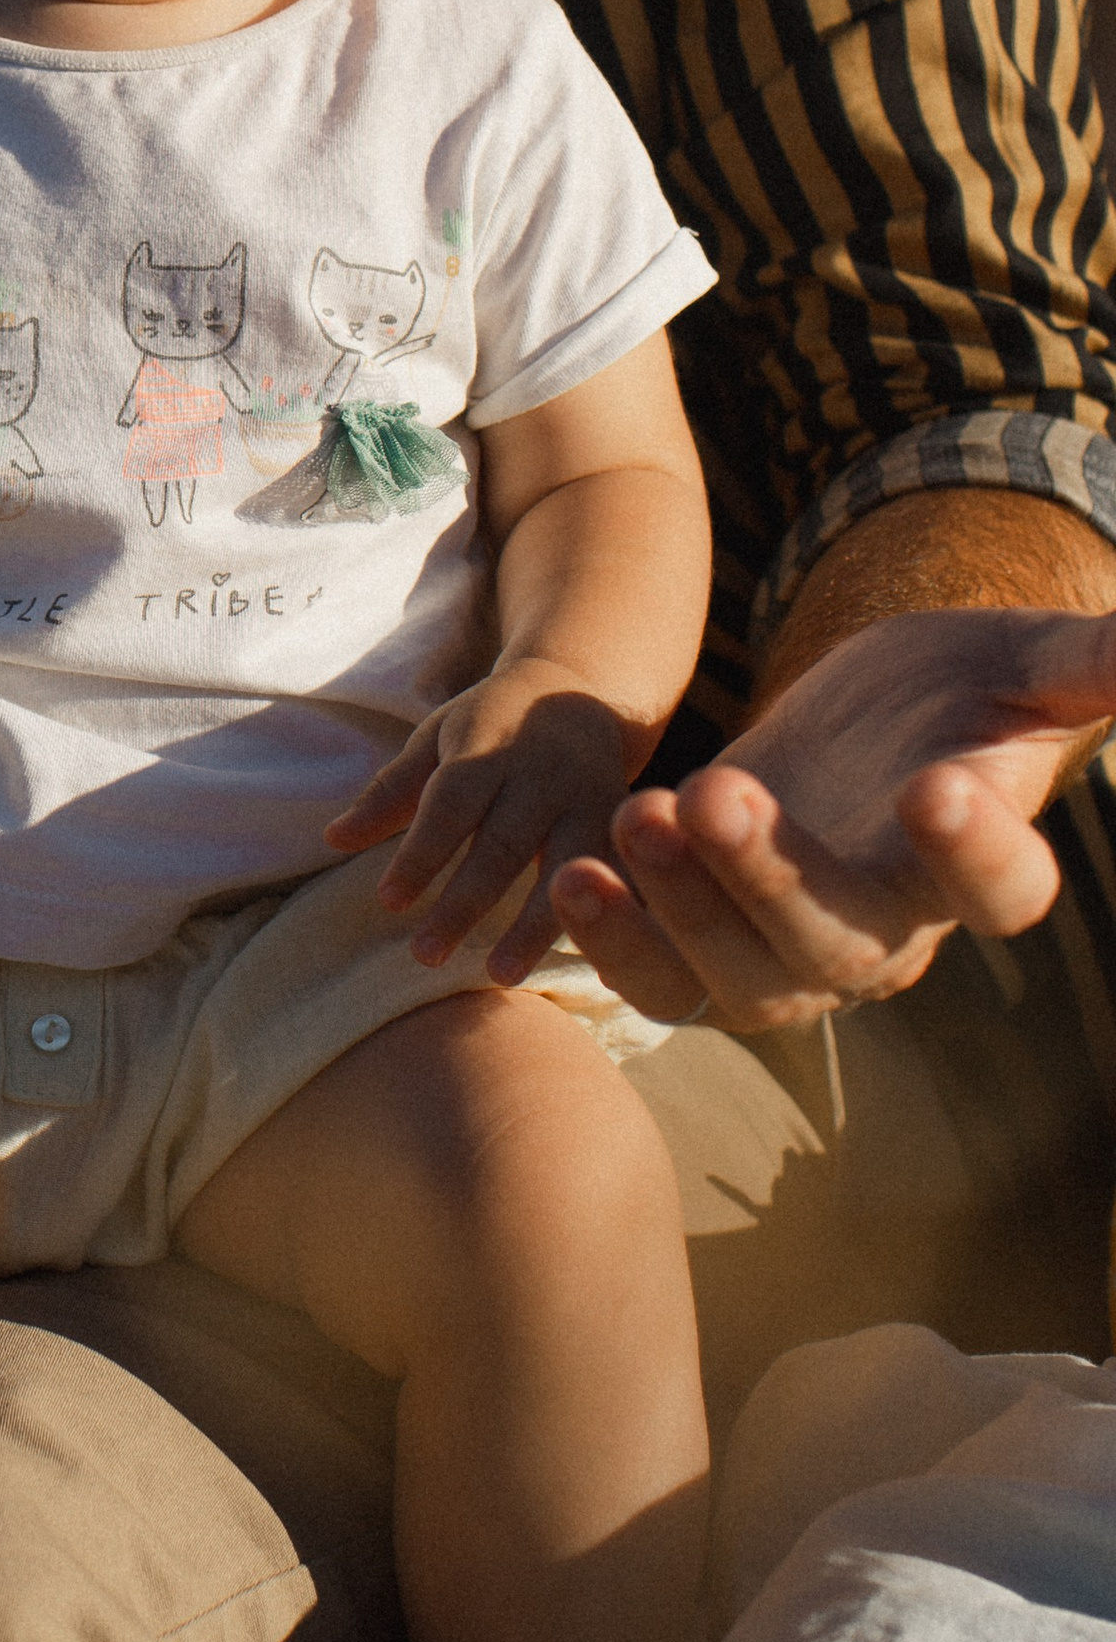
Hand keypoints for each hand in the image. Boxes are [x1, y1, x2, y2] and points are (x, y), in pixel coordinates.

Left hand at [325, 661, 638, 979]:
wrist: (584, 693)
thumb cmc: (490, 725)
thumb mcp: (436, 741)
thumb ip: (389, 793)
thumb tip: (332, 839)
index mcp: (489, 747)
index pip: (451, 804)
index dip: (422, 853)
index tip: (389, 901)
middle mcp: (543, 773)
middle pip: (503, 842)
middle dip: (465, 901)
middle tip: (425, 954)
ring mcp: (591, 800)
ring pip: (566, 866)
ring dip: (535, 925)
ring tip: (499, 975)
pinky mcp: (624, 827)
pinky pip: (619, 877)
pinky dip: (613, 919)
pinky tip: (602, 971)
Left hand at [546, 607, 1115, 1032]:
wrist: (866, 726)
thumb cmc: (954, 693)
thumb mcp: (1014, 661)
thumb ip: (1082, 660)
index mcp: (978, 862)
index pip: (999, 888)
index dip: (978, 851)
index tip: (937, 789)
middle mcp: (889, 929)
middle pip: (839, 945)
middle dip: (768, 879)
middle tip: (712, 793)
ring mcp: (793, 951)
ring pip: (739, 978)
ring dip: (676, 911)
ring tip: (629, 822)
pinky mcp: (711, 944)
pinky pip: (663, 981)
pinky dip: (616, 944)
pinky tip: (576, 874)